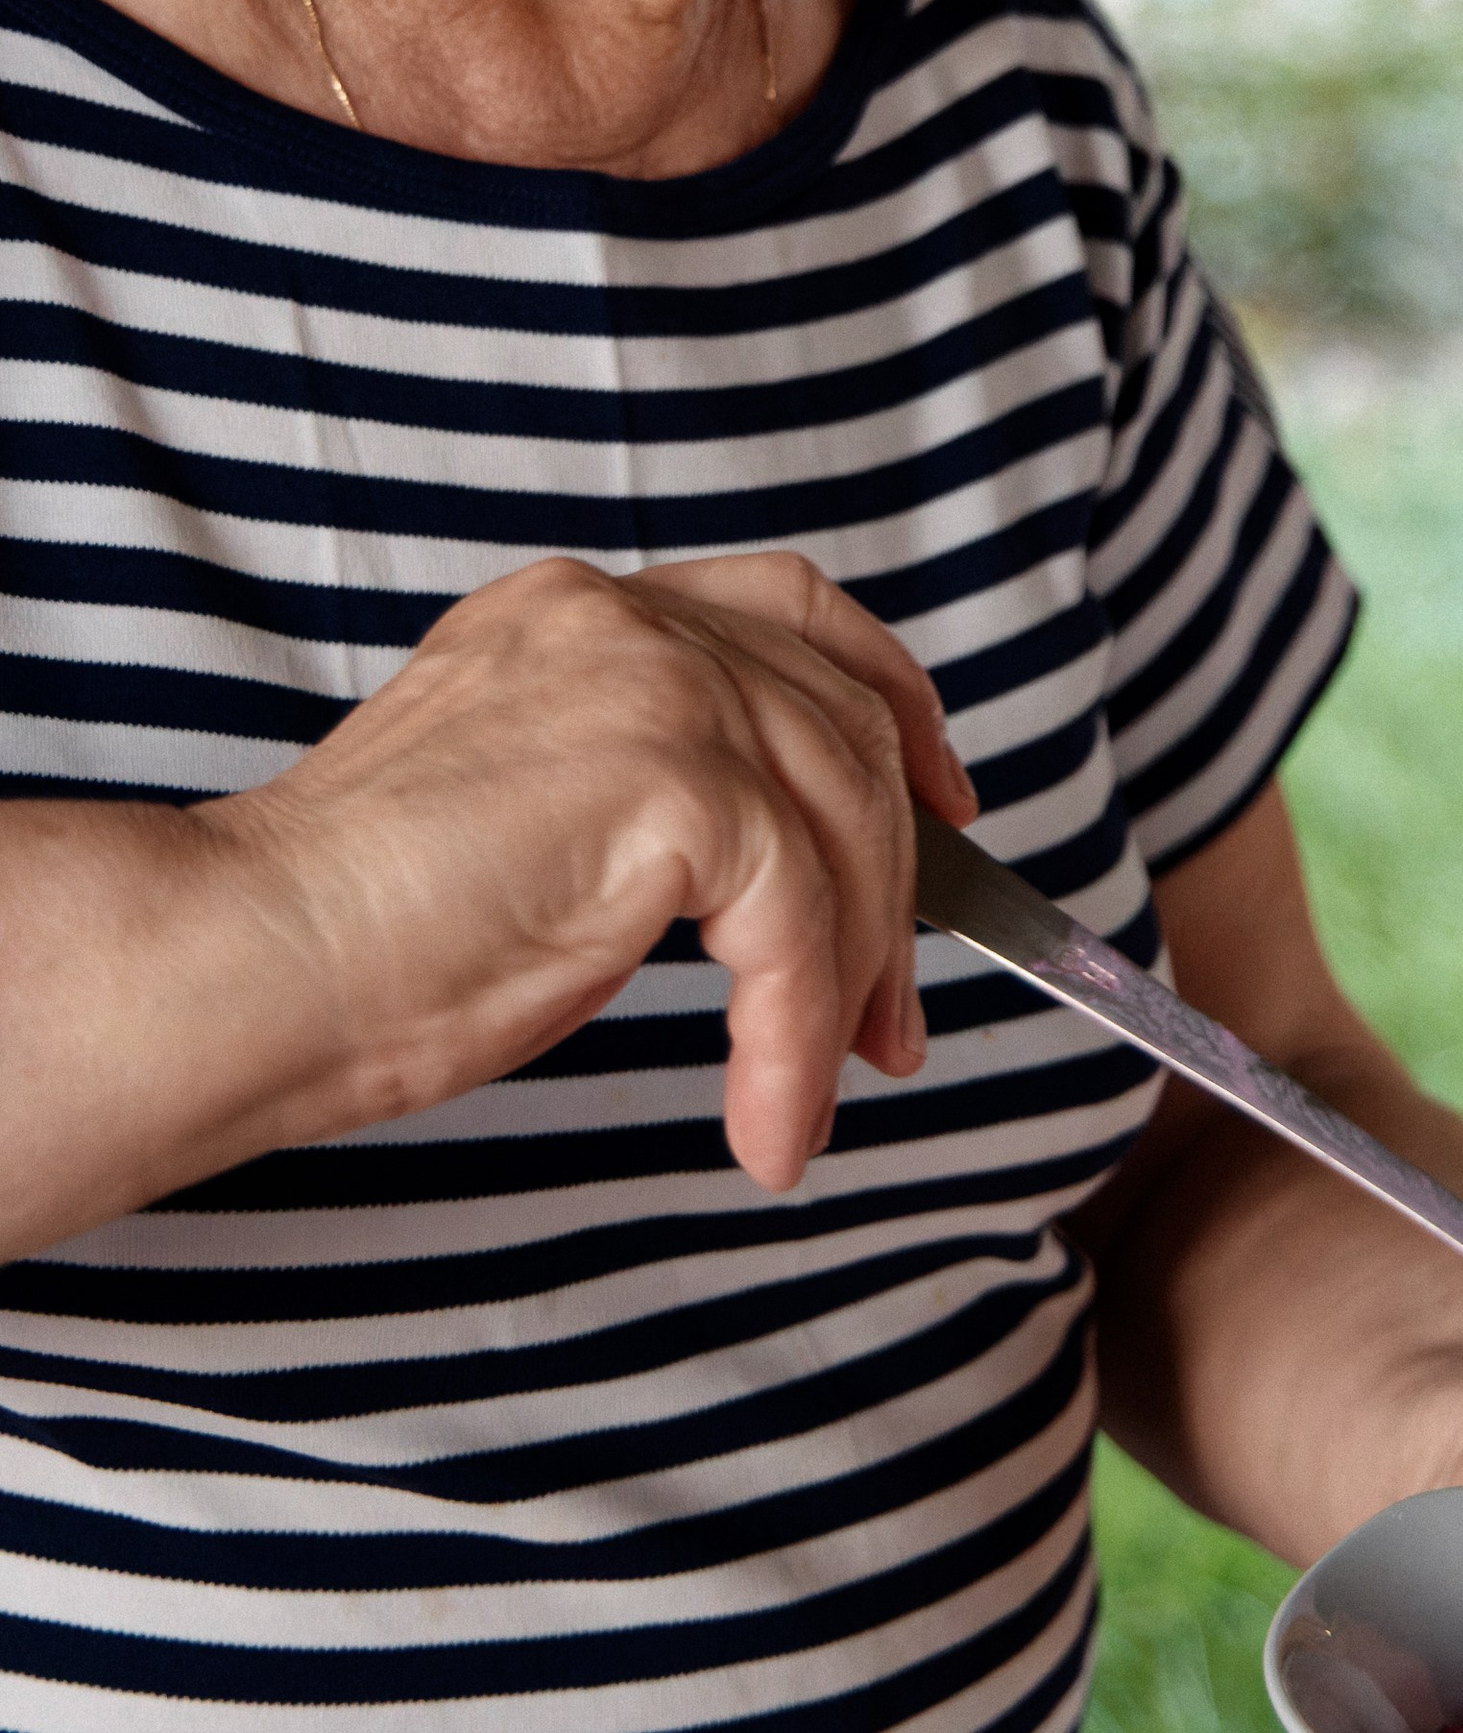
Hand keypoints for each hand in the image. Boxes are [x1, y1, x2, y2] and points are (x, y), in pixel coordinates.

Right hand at [211, 549, 976, 1189]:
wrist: (247, 962)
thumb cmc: (356, 935)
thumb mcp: (540, 827)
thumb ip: (656, 806)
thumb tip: (797, 883)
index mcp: (579, 613)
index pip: (791, 614)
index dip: (892, 702)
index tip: (945, 803)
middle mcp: (621, 621)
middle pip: (844, 729)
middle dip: (898, 884)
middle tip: (891, 1022)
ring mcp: (651, 685)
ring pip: (841, 831)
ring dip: (852, 981)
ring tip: (819, 1093)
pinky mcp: (673, 781)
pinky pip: (798, 924)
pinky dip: (800, 1036)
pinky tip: (768, 1119)